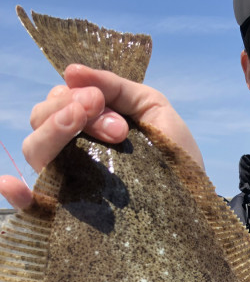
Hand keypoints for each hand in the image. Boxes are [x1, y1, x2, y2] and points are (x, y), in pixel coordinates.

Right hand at [0, 63, 203, 209]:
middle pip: (41, 118)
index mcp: (88, 123)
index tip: (119, 118)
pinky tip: (12, 185)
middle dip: (73, 113)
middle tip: (117, 129)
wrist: (198, 200)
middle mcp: (72, 148)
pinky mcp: (72, 212)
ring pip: (35, 150)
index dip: (82, 100)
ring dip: (54, 135)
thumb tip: (70, 70)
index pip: (61, 100)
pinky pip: (31, 204)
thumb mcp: (153, 109)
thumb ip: (117, 86)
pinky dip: (16, 194)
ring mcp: (70, 179)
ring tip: (94, 138)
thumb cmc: (176, 154)